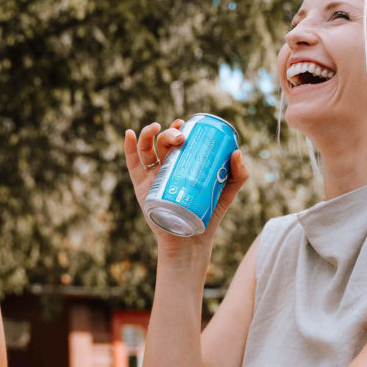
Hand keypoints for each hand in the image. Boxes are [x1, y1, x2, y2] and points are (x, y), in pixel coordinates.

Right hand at [124, 120, 247, 246]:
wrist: (192, 241)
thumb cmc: (208, 215)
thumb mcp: (227, 192)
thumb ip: (237, 174)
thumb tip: (236, 151)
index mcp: (183, 164)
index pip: (178, 141)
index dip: (179, 128)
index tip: (186, 125)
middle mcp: (166, 168)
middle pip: (163, 143)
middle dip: (169, 133)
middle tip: (180, 137)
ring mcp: (153, 177)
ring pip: (147, 149)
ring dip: (148, 134)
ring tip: (156, 128)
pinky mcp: (142, 187)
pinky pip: (133, 165)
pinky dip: (129, 148)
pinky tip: (130, 134)